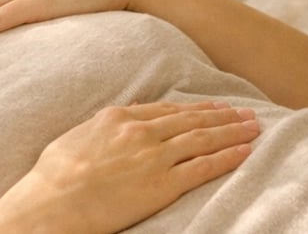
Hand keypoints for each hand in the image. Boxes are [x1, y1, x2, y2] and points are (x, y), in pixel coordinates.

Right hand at [0, 101, 260, 233]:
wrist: (54, 201)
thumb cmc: (55, 175)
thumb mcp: (76, 137)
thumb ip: (101, 128)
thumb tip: (113, 123)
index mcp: (117, 117)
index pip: (166, 110)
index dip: (194, 109)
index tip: (212, 107)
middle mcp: (140, 130)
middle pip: (190, 120)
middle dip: (221, 116)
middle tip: (245, 113)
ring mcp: (153, 156)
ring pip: (203, 138)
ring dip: (232, 132)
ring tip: (253, 128)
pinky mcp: (163, 183)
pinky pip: (203, 166)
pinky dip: (227, 157)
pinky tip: (244, 152)